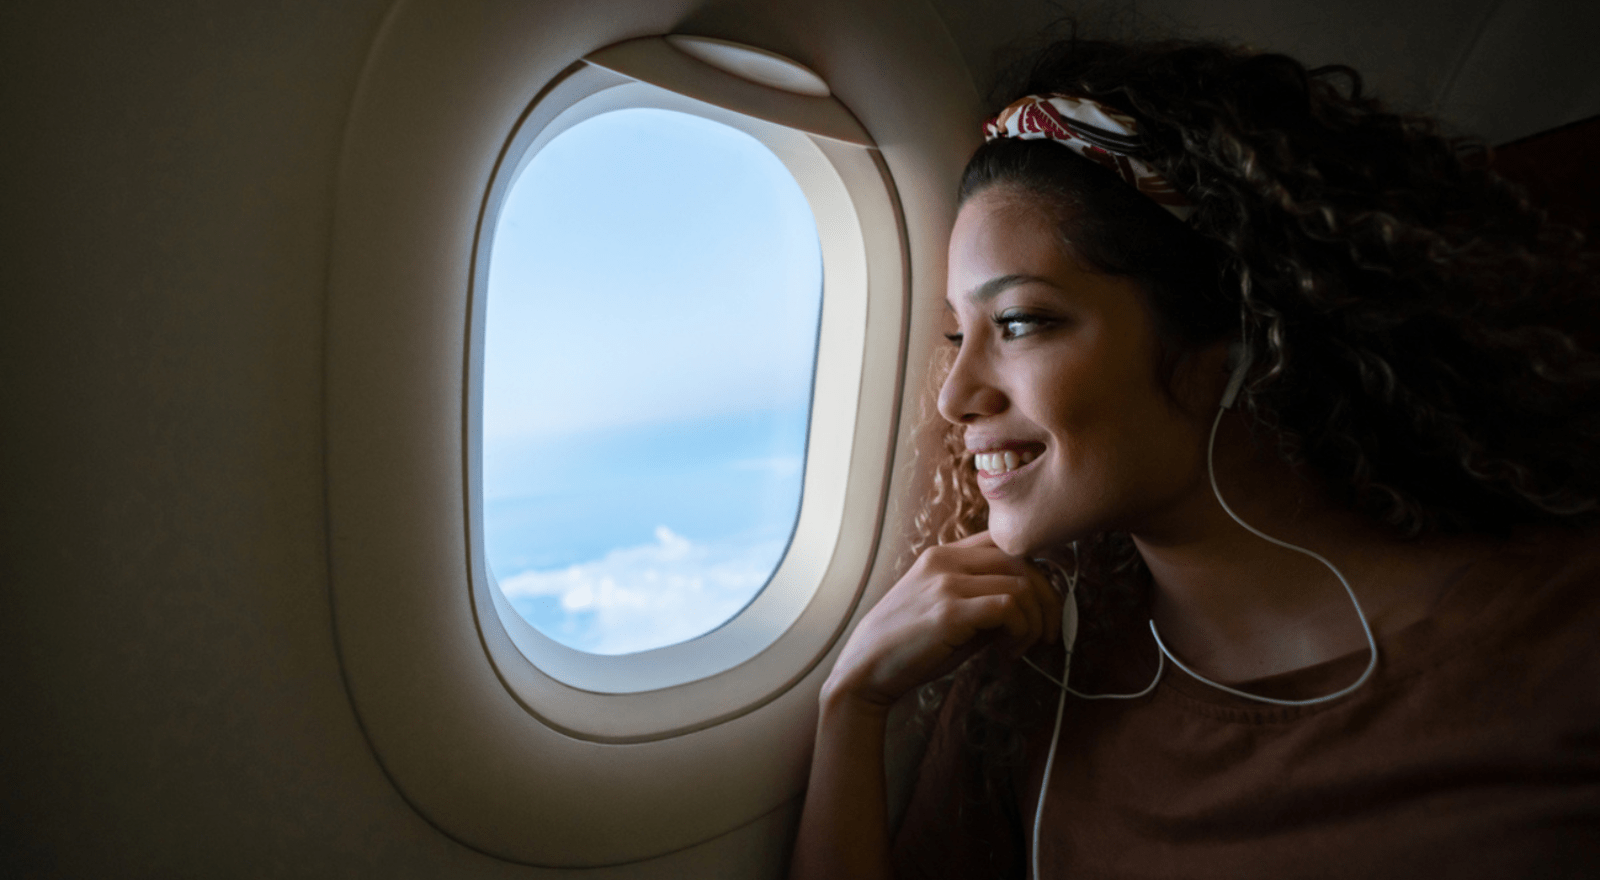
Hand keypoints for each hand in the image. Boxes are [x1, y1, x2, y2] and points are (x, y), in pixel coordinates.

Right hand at [824, 531, 1060, 710]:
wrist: (865, 671)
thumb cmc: (908, 648)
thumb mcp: (947, 613)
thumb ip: (984, 602)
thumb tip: (1031, 609)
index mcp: (943, 555)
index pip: (1005, 542)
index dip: (1034, 571)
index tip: (1042, 604)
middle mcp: (945, 560)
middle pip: (1022, 560)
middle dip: (1047, 599)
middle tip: (1047, 633)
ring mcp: (946, 582)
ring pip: (1021, 585)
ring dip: (1035, 622)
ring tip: (1021, 648)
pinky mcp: (950, 611)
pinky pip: (1009, 607)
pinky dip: (1022, 631)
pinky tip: (1009, 653)